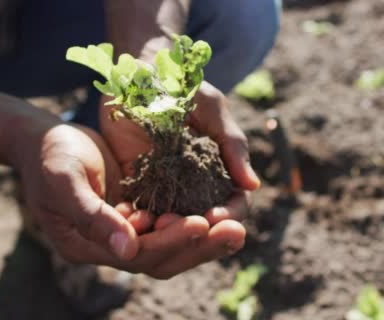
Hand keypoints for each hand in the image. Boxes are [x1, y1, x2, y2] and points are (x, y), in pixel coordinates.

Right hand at [11, 120, 243, 278]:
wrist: (43, 140)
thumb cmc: (49, 155)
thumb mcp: (64, 180)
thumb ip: (93, 216)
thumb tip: (129, 248)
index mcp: (87, 245)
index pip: (137, 255)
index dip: (170, 241)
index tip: (202, 223)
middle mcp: (109, 245)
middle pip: (161, 258)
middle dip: (200, 246)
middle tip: (237, 231)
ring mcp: (124, 231)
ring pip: (170, 245)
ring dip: (204, 237)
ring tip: (237, 224)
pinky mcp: (137, 212)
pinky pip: (169, 223)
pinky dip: (193, 219)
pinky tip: (219, 208)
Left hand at [99, 81, 258, 274]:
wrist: (137, 75)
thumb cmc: (181, 86)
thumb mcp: (212, 109)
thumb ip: (233, 144)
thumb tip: (252, 185)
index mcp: (219, 171)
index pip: (234, 203)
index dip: (229, 215)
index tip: (216, 218)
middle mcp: (195, 186)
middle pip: (204, 221)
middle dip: (197, 230)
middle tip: (181, 226)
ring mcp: (165, 188)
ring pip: (172, 222)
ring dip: (166, 230)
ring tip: (155, 225)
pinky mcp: (135, 185)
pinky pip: (139, 210)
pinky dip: (137, 219)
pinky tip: (130, 220)